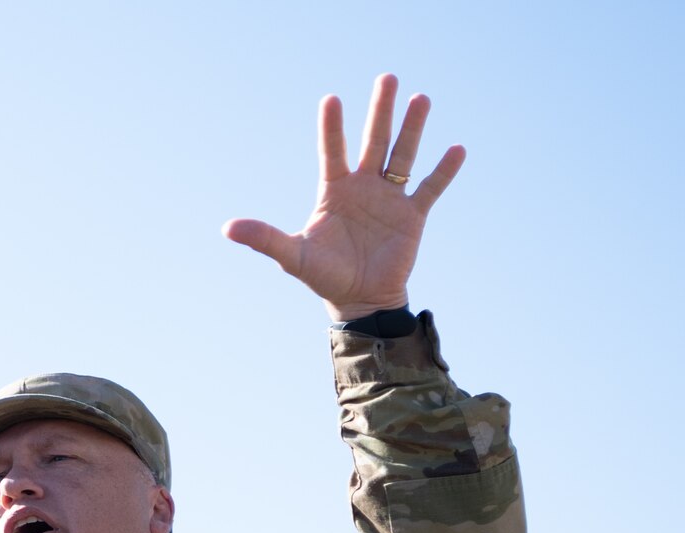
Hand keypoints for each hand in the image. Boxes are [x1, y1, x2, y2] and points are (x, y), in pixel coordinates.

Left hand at [223, 73, 464, 320]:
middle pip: (374, 141)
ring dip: (413, 129)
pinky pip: (430, 188)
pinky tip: (456, 149)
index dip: (332, 128)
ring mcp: (390, 198)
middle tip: (387, 78)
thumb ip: (264, 239)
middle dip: (380, 111)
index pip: (332, 152)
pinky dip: (444, 171)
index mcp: (335, 191)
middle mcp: (364, 187)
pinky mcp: (413, 216)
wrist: (359, 301)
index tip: (330, 100)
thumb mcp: (292, 257)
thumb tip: (227, 228)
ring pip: (403, 156)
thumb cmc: (324, 276)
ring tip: (420, 99)